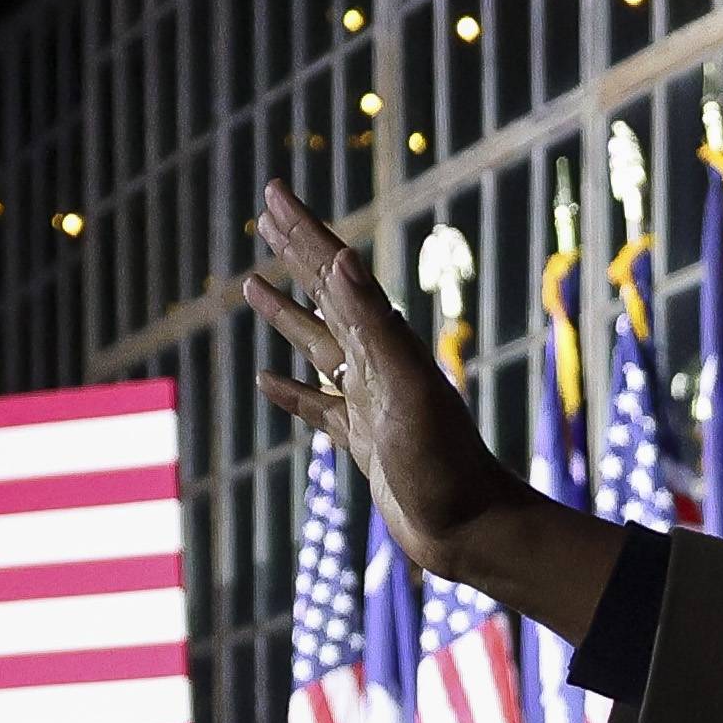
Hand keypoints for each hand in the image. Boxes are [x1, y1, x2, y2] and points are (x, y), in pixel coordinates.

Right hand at [241, 180, 530, 587]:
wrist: (472, 531)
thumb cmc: (445, 464)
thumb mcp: (408, 389)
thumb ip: (376, 326)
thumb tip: (346, 259)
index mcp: (388, 343)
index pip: (338, 273)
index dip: (305, 231)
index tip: (274, 192)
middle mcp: (379, 364)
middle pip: (329, 295)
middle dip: (297, 253)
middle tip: (267, 214)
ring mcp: (369, 402)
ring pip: (318, 344)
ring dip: (288, 313)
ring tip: (250, 283)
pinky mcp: (363, 441)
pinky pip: (318, 406)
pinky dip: (291, 390)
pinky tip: (266, 379)